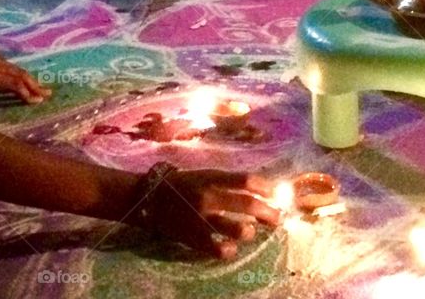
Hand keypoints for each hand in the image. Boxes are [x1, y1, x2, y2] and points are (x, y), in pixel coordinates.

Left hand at [0, 40, 51, 111]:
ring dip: (31, 79)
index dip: (26, 94)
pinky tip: (24, 78)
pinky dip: (22, 74)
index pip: (15, 85)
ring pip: (20, 71)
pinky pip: (14, 67)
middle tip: (49, 94)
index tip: (37, 102)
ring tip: (41, 87)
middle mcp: (0, 68)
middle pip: (23, 77)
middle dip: (36, 86)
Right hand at [137, 168, 279, 258]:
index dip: (265, 188)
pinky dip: (230, 250)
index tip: (274, 194)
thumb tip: (259, 189)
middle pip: (249, 205)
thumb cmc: (181, 184)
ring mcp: (202, 219)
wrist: (149, 198)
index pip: (246, 181)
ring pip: (239, 230)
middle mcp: (208, 197)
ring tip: (248, 231)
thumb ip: (226, 182)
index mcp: (210, 178)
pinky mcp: (194, 238)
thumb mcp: (203, 175)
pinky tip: (230, 246)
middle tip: (276, 218)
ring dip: (249, 232)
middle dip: (269, 213)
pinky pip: (220, 250)